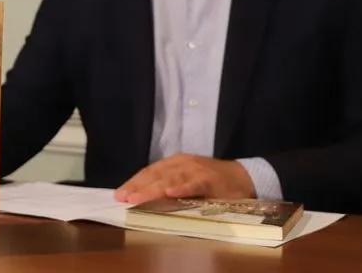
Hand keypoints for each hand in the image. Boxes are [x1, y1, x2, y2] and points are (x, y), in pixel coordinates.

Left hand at [115, 154, 254, 204]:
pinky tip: (170, 193)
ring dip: (153, 189)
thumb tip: (142, 196)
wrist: (243, 177)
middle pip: (155, 175)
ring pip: (170, 179)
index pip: (148, 172)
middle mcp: (182, 164)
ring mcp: (195, 171)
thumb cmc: (210, 181)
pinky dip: (182, 189)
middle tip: (123, 198)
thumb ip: (167, 185)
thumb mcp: (185, 180)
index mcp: (173, 163)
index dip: (133, 183)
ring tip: (138, 198)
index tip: (118, 194)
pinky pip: (193, 185)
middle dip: (138, 187)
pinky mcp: (209, 180)